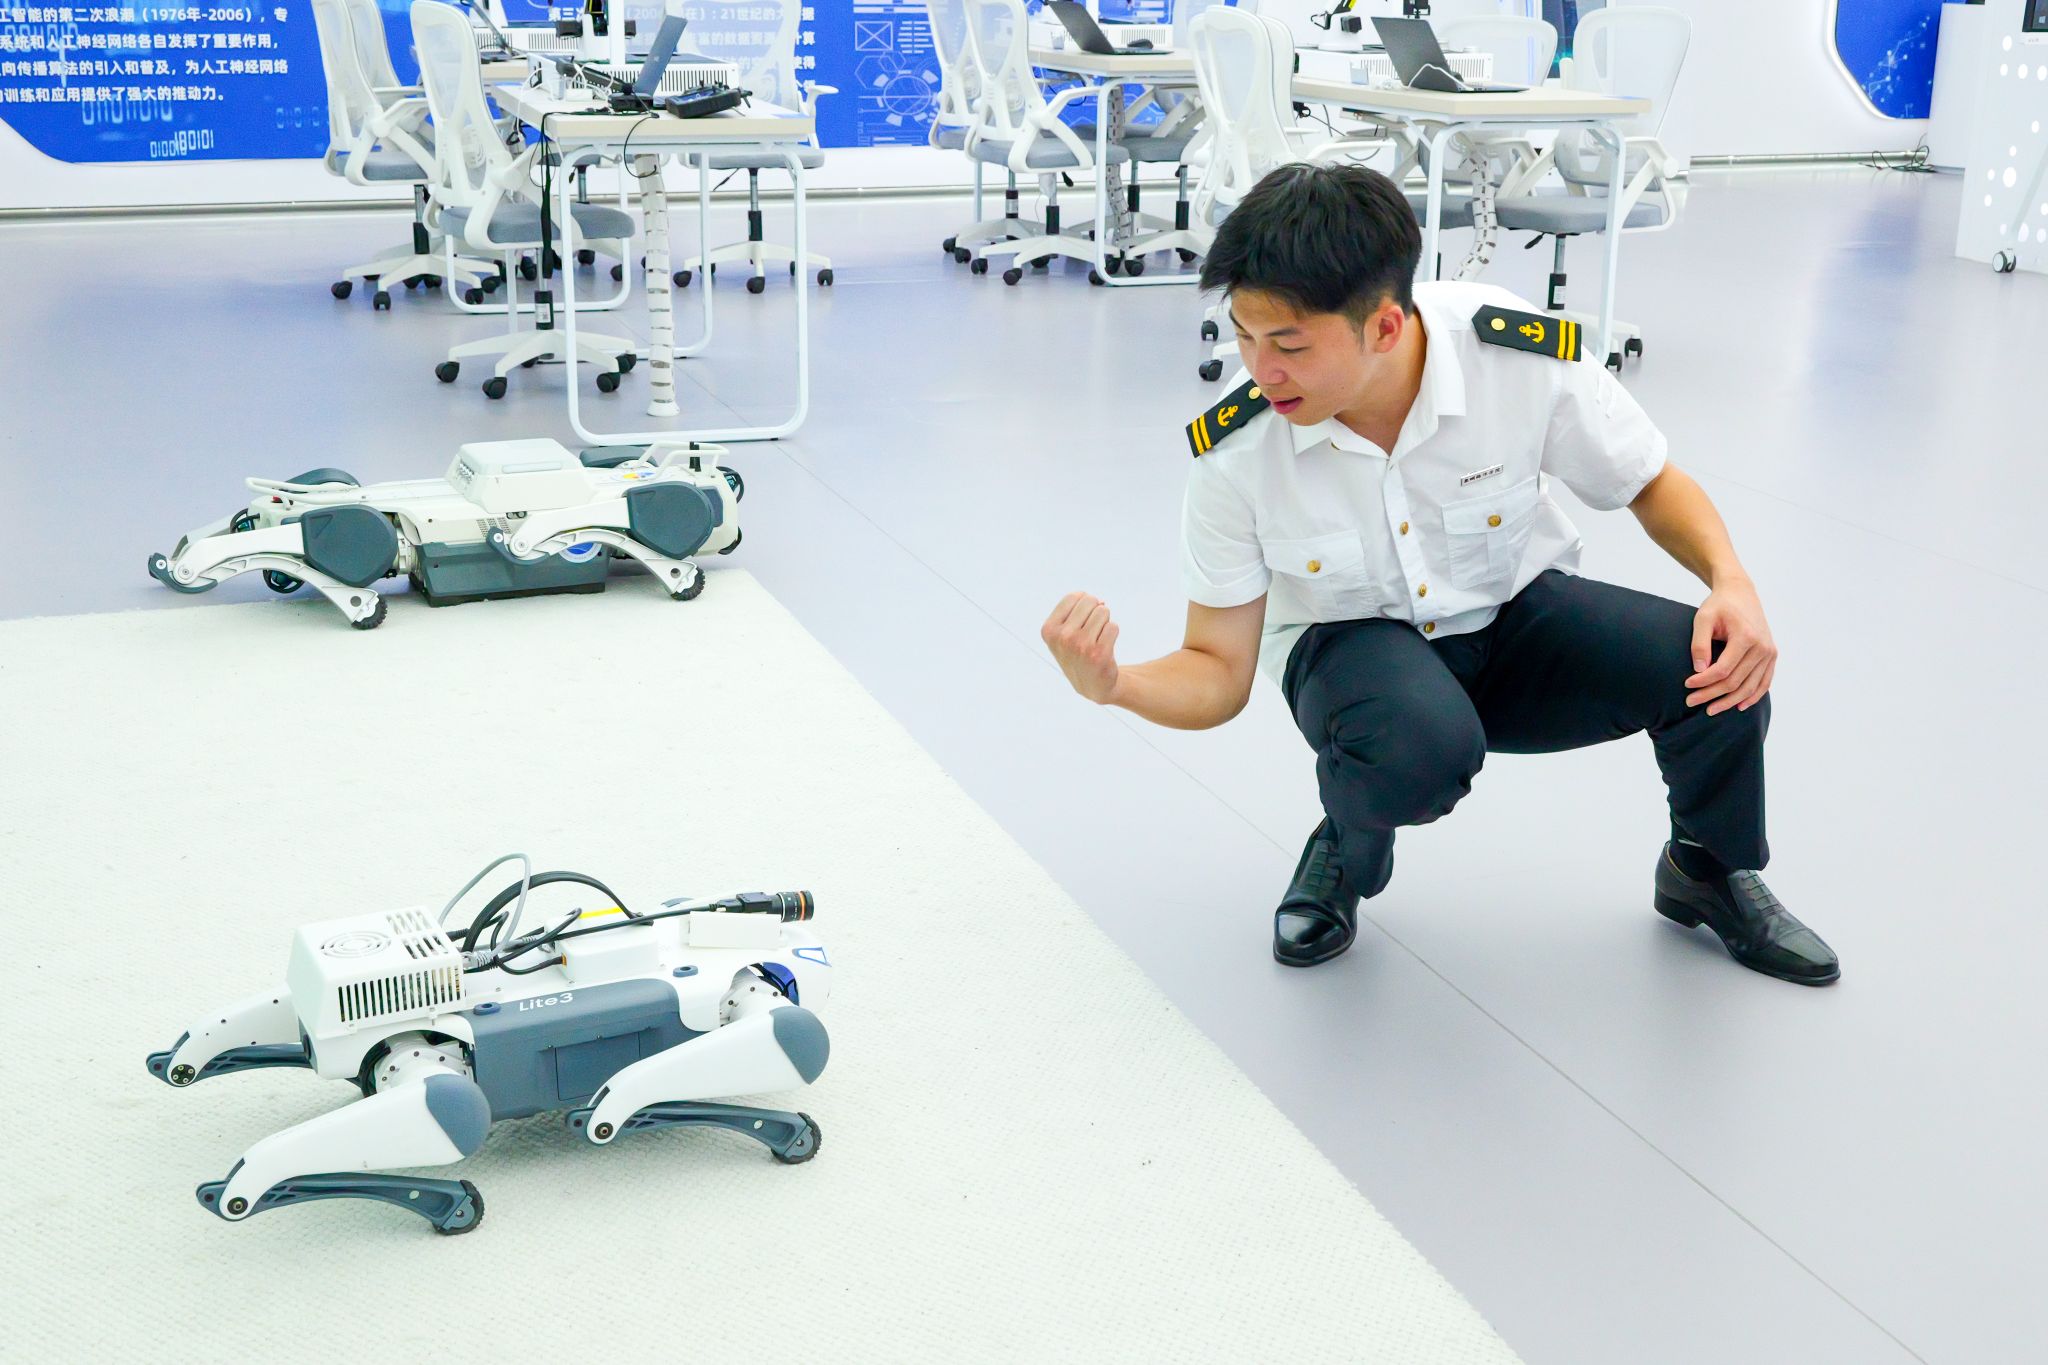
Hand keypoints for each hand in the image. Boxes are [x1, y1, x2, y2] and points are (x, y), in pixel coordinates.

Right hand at [1041, 592, 1120, 703]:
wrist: (1091, 684)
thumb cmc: (1078, 652)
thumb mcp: (1063, 631)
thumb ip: (1077, 609)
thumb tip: (1101, 601)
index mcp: (1048, 630)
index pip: (1074, 596)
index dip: (1083, 605)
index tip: (1080, 623)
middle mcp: (1062, 637)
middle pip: (1090, 601)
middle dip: (1095, 612)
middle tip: (1090, 632)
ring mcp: (1080, 645)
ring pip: (1103, 611)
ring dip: (1104, 623)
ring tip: (1097, 639)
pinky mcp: (1099, 653)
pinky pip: (1113, 626)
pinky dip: (1112, 634)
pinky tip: (1105, 647)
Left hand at [1686, 578, 1776, 715]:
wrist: (1740, 593)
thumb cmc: (1719, 605)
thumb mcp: (1703, 618)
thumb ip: (1699, 643)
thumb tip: (1699, 670)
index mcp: (1746, 637)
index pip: (1722, 669)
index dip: (1703, 681)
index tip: (1687, 685)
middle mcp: (1762, 647)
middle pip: (1735, 681)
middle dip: (1712, 694)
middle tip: (1691, 702)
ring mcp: (1770, 653)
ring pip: (1750, 687)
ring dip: (1730, 701)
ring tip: (1711, 710)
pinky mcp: (1772, 656)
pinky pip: (1764, 682)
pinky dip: (1753, 696)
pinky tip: (1739, 706)